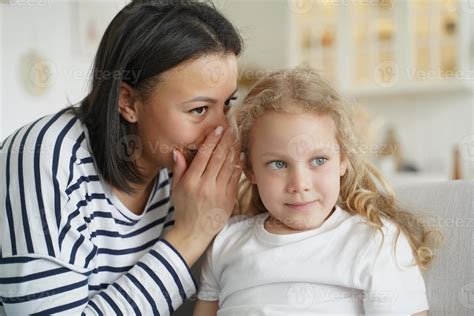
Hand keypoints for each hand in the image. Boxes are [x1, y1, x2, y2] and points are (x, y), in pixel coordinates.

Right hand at [163, 126, 242, 265]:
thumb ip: (179, 169)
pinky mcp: (229, 199)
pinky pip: (235, 178)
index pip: (203, 156)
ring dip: (233, 150)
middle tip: (230, 129)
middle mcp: (206, 185)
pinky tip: (239, 155)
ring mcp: (219, 193)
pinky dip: (238, 165)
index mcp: (191, 181)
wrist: (194, 232)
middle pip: (218, 158)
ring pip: (228, 166)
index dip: (212, 140)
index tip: (218, 129)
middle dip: (225, 141)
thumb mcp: (176, 189)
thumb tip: (177, 151)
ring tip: (236, 137)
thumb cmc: (184, 209)